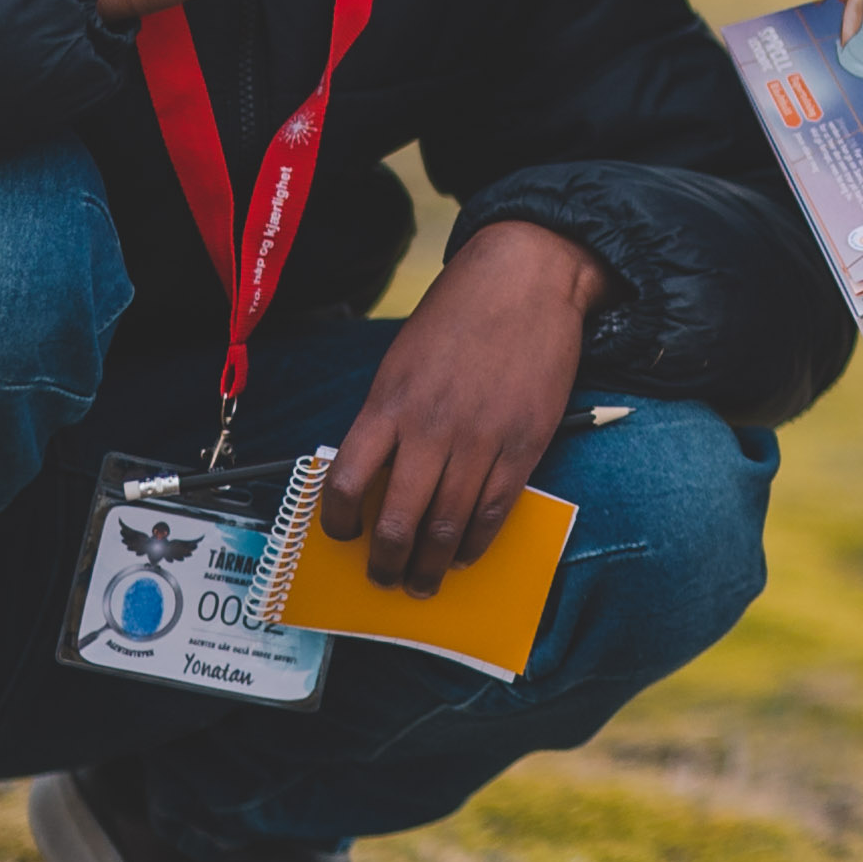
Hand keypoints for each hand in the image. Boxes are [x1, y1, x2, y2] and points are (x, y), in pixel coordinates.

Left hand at [325, 217, 604, 588]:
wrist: (524, 280)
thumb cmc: (458, 317)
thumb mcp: (402, 362)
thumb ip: (388, 418)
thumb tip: (376, 475)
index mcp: (390, 404)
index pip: (348, 482)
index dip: (338, 522)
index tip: (342, 536)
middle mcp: (432, 428)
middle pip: (398, 520)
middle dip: (386, 562)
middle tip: (384, 578)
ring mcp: (480, 439)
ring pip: (448, 526)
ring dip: (432, 565)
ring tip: (425, 581)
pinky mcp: (523, 443)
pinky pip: (495, 509)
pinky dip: (476, 541)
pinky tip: (466, 552)